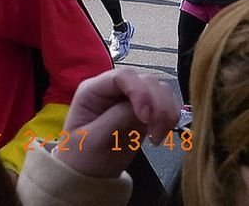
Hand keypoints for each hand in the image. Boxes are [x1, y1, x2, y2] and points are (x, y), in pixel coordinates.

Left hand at [53, 68, 178, 178]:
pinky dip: (170, 117)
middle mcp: (112, 90)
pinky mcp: (144, 112)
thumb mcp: (93, 140)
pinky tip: (162, 133)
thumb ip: (115, 119)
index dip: (139, 91)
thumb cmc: (81, 157)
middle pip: (145, 80)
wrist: (88, 174)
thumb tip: (141, 108)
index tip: (145, 117)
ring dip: (166, 111)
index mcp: (92, 90)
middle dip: (157, 104)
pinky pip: (165, 104)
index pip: (122, 76)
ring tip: (158, 136)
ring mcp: (129, 99)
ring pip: (159, 89)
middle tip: (156, 132)